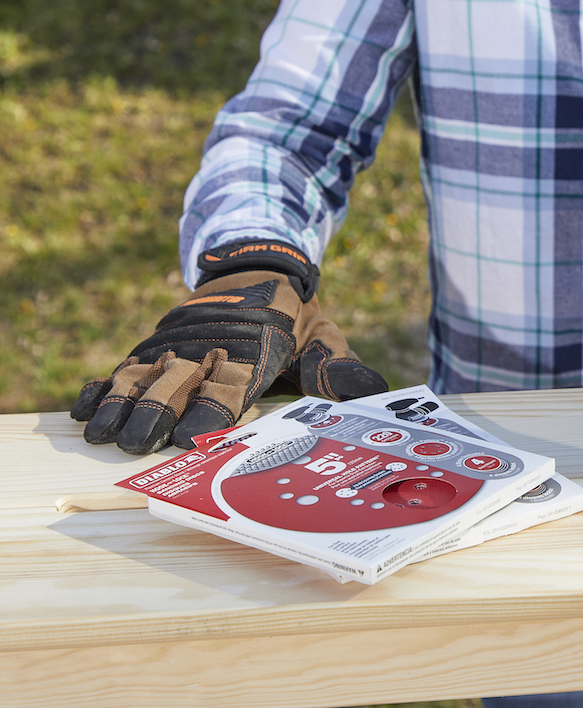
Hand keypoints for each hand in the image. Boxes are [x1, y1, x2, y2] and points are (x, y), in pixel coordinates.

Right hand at [70, 240, 387, 453]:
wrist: (257, 266)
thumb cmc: (293, 316)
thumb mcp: (322, 335)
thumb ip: (337, 368)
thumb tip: (371, 391)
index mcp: (252, 349)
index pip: (229, 384)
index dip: (209, 410)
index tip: (189, 437)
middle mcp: (208, 347)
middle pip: (177, 382)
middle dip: (154, 414)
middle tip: (132, 445)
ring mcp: (176, 344)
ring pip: (143, 375)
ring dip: (121, 404)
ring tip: (100, 435)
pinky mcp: (155, 343)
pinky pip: (123, 365)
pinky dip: (101, 386)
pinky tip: (82, 410)